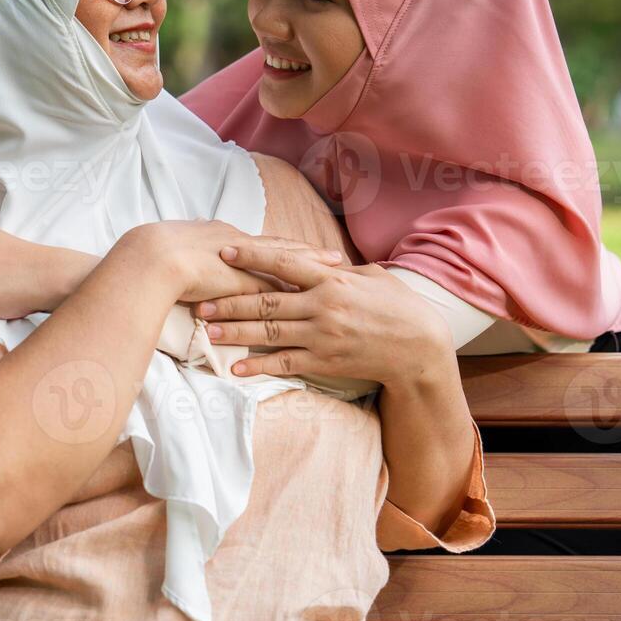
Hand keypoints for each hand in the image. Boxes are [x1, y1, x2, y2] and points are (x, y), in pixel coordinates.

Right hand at [126, 221, 345, 303]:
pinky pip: (277, 288)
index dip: (288, 246)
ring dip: (312, 273)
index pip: (266, 243)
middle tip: (337, 257)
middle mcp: (241, 245)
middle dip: (310, 255)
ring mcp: (245, 264)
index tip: (309, 247)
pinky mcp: (243, 283)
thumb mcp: (180, 250)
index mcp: (226, 236)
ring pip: (287, 267)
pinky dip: (295, 293)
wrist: (152, 258)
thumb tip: (199, 262)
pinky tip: (313, 300)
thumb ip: (196, 256)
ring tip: (335, 275)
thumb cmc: (157, 256)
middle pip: (284, 251)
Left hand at [195, 244, 455, 393]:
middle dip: (230, 301)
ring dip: (235, 332)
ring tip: (207, 332)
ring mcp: (323, 336)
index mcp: (332, 279)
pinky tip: (236, 368)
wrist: (419, 348)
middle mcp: (323, 306)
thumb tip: (316, 258)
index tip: (225, 252)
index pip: (284, 263)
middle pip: (267, 301)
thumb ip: (338, 269)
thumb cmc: (398, 306)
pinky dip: (259, 365)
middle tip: (200, 302)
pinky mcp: (325, 362)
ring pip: (270, 332)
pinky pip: (285, 363)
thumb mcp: (371, 277)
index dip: (252, 257)